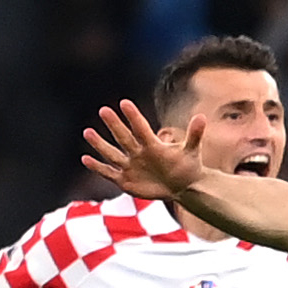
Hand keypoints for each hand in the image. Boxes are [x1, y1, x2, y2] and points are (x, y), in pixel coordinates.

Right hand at [78, 99, 201, 209]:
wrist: (182, 185)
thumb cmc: (188, 166)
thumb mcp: (192, 151)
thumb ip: (194, 135)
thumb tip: (202, 116)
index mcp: (152, 144)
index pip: (141, 128)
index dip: (133, 117)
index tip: (124, 102)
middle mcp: (138, 152)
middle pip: (124, 137)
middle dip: (114, 125)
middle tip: (104, 110)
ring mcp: (130, 166)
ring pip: (112, 153)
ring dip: (100, 144)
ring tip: (87, 132)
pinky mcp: (125, 180)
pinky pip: (108, 172)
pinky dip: (97, 167)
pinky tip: (85, 159)